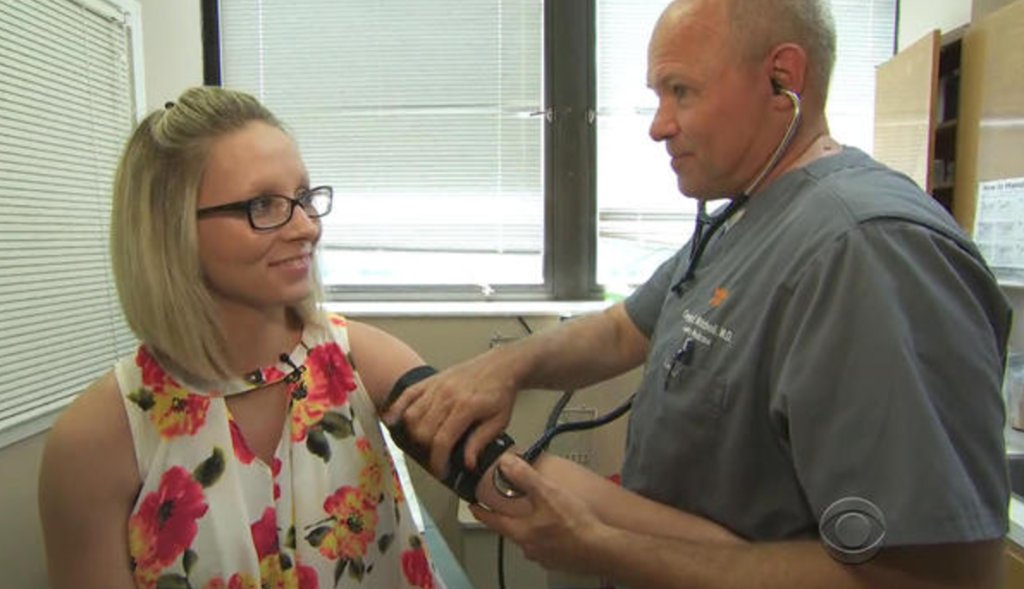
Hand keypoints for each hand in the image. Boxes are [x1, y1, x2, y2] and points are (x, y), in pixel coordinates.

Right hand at [382, 348, 519, 475]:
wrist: (501, 365)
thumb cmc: (500, 392)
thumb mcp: (499, 422)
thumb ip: (480, 442)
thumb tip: (467, 463)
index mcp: (466, 407)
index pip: (442, 440)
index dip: (439, 461)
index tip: (441, 471)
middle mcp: (447, 395)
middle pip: (423, 431)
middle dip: (428, 450)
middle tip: (436, 457)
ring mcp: (436, 386)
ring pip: (412, 416)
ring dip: (414, 434)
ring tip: (424, 443)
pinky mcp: (431, 380)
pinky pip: (407, 395)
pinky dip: (396, 409)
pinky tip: (393, 420)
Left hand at [470, 454, 608, 575]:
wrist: (602, 549)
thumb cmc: (575, 525)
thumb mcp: (547, 493)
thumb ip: (524, 477)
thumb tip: (507, 464)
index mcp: (521, 532)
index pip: (493, 521)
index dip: (482, 511)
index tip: (474, 506)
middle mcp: (530, 548)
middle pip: (512, 530)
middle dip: (510, 518)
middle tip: (510, 505)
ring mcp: (545, 557)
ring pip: (530, 539)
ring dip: (531, 527)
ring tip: (540, 514)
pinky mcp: (561, 560)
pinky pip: (548, 547)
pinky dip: (549, 536)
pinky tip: (560, 528)